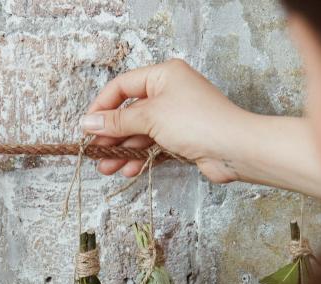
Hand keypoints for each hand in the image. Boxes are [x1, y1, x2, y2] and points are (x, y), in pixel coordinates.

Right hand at [81, 59, 245, 182]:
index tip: (87, 127)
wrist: (234, 149)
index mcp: (163, 75)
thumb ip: (117, 121)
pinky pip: (152, 146)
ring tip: (106, 168)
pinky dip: (139, 158)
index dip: (102, 106)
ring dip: (122, 150)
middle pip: (130, 112)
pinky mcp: (181, 139)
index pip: (122, 87)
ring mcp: (175, 117)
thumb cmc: (197, 122)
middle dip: (111, 134)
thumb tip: (88, 123)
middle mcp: (169, 93)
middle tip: (94, 152)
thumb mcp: (150, 116)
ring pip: (140, 133)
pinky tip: (127, 170)